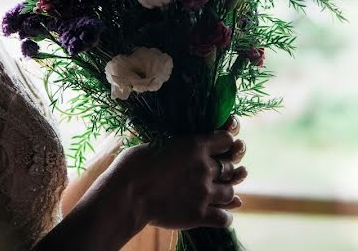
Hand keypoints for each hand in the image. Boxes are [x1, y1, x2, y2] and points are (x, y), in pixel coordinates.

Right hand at [109, 119, 248, 230]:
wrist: (127, 194)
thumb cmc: (134, 164)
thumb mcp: (157, 145)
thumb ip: (178, 146)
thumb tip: (182, 149)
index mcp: (195, 145)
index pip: (227, 139)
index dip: (225, 143)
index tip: (219, 147)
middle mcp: (205, 168)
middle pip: (230, 167)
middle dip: (225, 170)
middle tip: (214, 174)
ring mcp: (204, 192)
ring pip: (230, 193)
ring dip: (225, 193)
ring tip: (216, 194)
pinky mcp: (199, 215)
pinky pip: (225, 218)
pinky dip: (224, 216)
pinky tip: (217, 214)